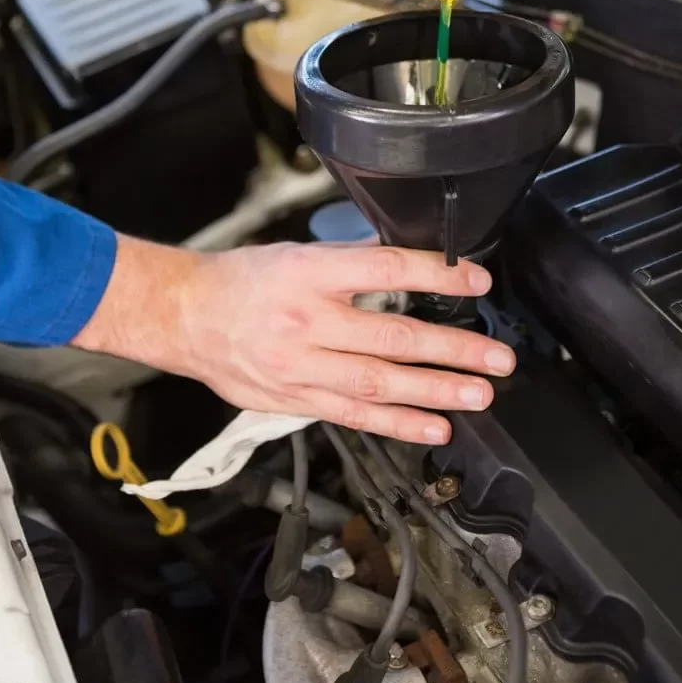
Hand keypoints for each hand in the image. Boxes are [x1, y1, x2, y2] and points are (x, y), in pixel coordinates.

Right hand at [73, 236, 515, 445]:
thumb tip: (411, 266)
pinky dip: (397, 425)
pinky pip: (354, 416)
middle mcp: (306, 322)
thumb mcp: (296, 254)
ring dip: (435, 392)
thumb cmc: (241, 281)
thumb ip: (350, 264)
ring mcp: (299, 368)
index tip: (477, 280)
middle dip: (452, 349)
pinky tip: (434, 428)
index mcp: (307, 273)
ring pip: (379, 384)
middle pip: (392, 337)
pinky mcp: (294, 400)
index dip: (436, 274)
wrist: (184, 318)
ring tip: (479, 394)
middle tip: (497, 356)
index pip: (384, 270)